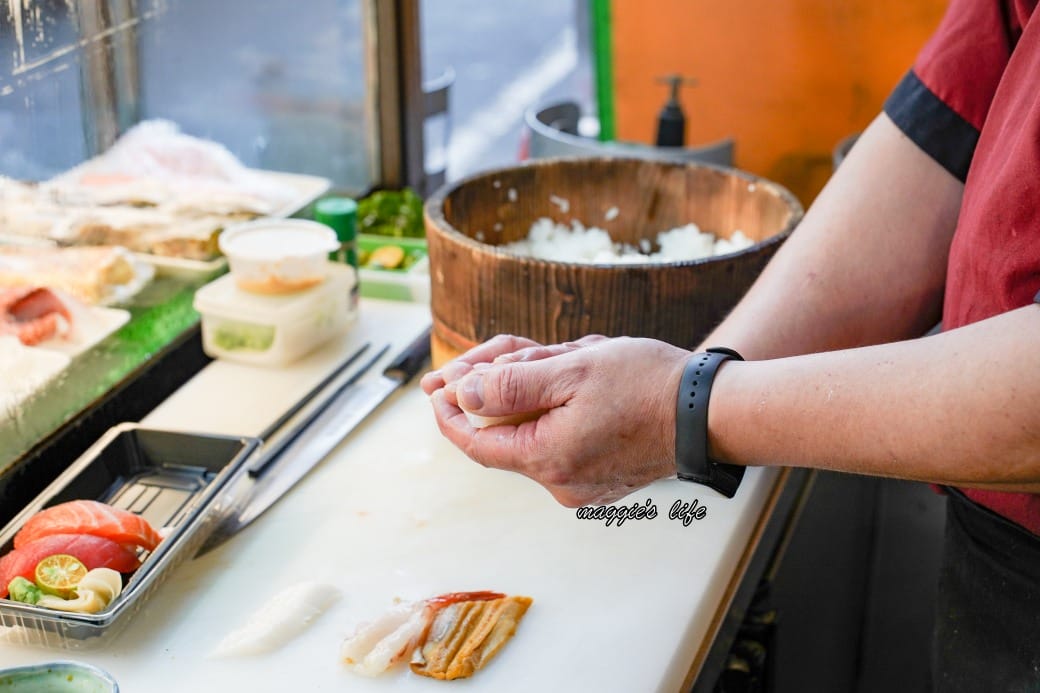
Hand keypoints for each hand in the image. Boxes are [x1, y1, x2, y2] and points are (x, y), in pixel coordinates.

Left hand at [426, 336, 691, 506]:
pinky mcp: (602, 475)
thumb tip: (462, 396)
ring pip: (535, 429)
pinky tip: (581, 374)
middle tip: (497, 351)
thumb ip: (510, 385)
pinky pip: (561, 436)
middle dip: (500, 386)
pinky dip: (559, 404)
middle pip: (505, 432)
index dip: (450, 414)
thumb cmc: (648, 384)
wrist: (711, 411)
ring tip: (564, 352)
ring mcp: (583, 483)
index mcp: (548, 459)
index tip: (435, 386)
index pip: (476, 443)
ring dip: (536, 388)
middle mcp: (561, 482)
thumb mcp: (572, 370)